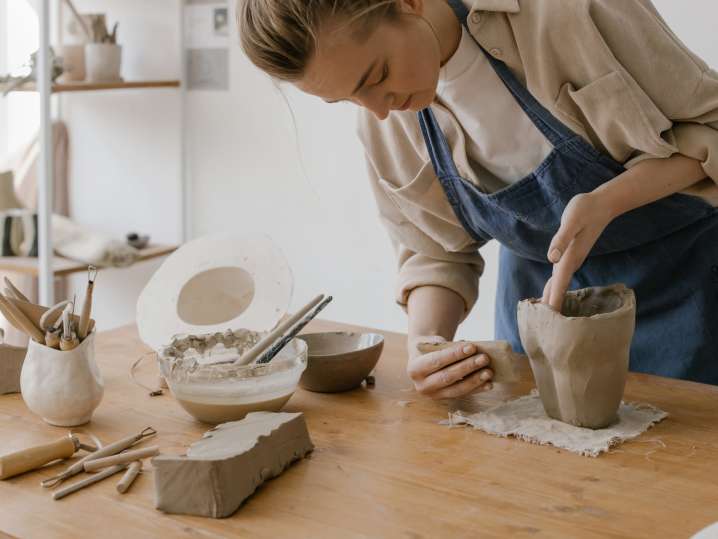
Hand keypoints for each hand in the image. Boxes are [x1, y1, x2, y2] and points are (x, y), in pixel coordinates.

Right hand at [406, 336, 492, 398]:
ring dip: (475, 381)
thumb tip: (472, 349)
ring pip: (456, 389)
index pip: (436, 361)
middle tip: (484, 358)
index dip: (455, 354)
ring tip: (489, 372)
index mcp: (414, 368)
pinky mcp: (445, 400)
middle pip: (447, 377)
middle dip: (467, 367)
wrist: (423, 360)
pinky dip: (477, 389)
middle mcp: (421, 385)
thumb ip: (447, 347)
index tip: (472, 347)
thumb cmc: (431, 349)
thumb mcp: (433, 344)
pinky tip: (488, 384)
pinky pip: (463, 395)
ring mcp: (433, 395)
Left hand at [542, 192, 613, 309]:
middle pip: (558, 287)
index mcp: (569, 256)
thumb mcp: (572, 220)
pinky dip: (555, 287)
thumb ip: (561, 238)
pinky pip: (560, 275)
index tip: (549, 320)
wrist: (603, 204)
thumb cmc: (586, 209)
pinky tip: (551, 292)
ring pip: (559, 282)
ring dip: (552, 297)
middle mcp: (571, 260)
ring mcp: (572, 258)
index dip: (552, 300)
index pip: (558, 282)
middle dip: (551, 305)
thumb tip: (552, 257)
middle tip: (543, 327)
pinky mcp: (571, 254)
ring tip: (544, 315)